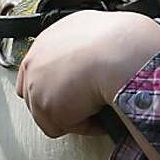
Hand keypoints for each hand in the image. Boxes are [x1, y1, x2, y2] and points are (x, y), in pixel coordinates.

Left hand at [15, 10, 159, 137]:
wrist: (120, 52)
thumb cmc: (123, 42)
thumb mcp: (106, 32)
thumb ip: (92, 47)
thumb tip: (105, 59)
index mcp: (54, 34)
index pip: (42, 64)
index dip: (60, 81)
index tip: (79, 89)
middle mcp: (39, 55)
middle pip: (36, 89)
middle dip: (60, 99)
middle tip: (87, 102)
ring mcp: (36, 81)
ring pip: (50, 110)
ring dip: (74, 112)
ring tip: (99, 105)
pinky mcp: (43, 106)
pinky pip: (61, 126)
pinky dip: (82, 125)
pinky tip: (98, 112)